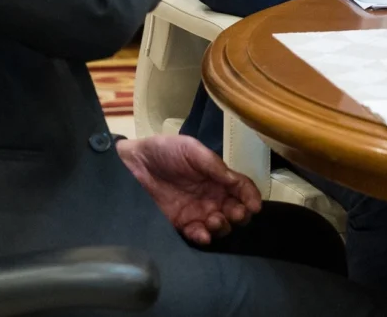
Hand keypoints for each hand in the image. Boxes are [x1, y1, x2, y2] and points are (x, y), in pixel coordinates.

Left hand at [117, 135, 260, 244]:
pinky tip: (202, 233)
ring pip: (221, 226)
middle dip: (240, 214)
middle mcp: (211, 195)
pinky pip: (198, 235)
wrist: (132, 164)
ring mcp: (197, 211)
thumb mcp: (191, 149)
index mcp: (217, 176)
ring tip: (214, 219)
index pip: (241, 188)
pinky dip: (204, 237)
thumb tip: (236, 181)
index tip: (254, 206)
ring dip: (223, 226)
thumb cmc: (164, 151)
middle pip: (236, 210)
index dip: (250, 196)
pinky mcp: (181, 224)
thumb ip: (214, 164)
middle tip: (235, 213)